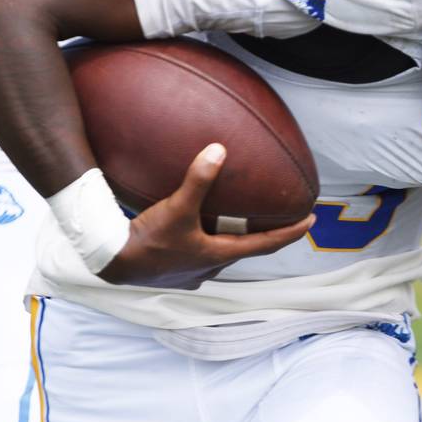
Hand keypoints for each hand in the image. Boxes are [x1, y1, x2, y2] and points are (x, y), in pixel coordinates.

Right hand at [98, 145, 314, 289]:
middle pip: (247, 248)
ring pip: (223, 251)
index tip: (311, 221)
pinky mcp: (176, 269)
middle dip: (264, 233)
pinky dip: (209, 238)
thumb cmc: (147, 240)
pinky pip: (201, 251)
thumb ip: (199, 180)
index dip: (291, 233)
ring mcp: (193, 272)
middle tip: (280, 216)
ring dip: (234, 236)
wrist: (110, 262)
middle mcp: (211, 267)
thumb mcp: (176, 208)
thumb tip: (219, 149)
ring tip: (241, 217)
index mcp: (220, 255)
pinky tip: (200, 225)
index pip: (267, 244)